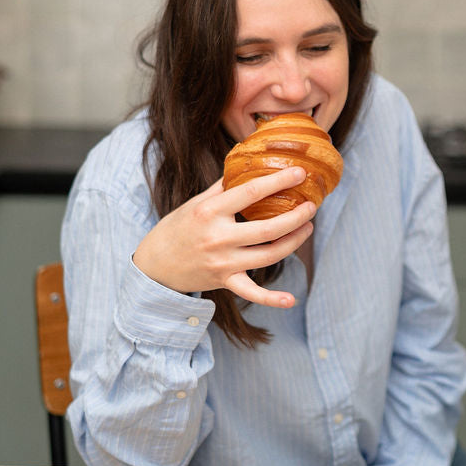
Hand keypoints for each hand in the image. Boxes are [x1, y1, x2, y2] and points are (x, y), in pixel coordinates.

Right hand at [132, 167, 316, 307]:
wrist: (154, 265)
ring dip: (294, 242)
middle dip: (296, 216)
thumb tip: (250, 165)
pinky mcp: (224, 282)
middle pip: (268, 228)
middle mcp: (218, 238)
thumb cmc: (177, 228)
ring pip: (268, 255)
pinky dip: (272, 300)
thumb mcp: (196, 202)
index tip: (300, 173)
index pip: (251, 192)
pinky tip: (291, 299)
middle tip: (311, 206)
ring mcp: (223, 263)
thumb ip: (224, 186)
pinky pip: (252, 293)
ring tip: (308, 228)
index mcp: (210, 212)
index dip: (279, 181)